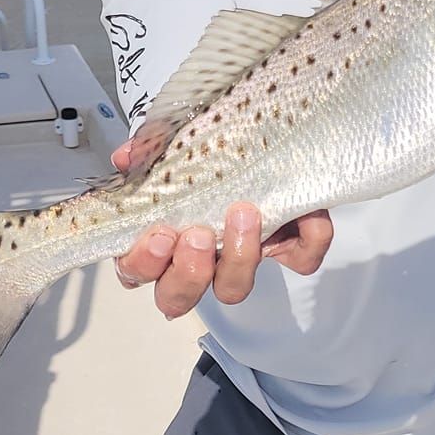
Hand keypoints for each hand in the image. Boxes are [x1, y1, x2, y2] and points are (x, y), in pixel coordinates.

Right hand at [108, 138, 332, 317]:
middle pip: (179, 297)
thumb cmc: (207, 154)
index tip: (160, 235)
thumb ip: (148, 150)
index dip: (144, 263)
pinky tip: (304, 213)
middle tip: (199, 236)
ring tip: (243, 214)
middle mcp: (198, 259)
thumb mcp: (173, 144)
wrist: (264, 138)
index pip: (137, 271)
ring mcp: (242, 258)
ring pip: (233, 288)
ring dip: (239, 258)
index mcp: (162, 240)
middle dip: (188, 272)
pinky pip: (302, 262)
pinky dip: (307, 241)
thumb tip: (127, 157)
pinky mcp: (288, 249)